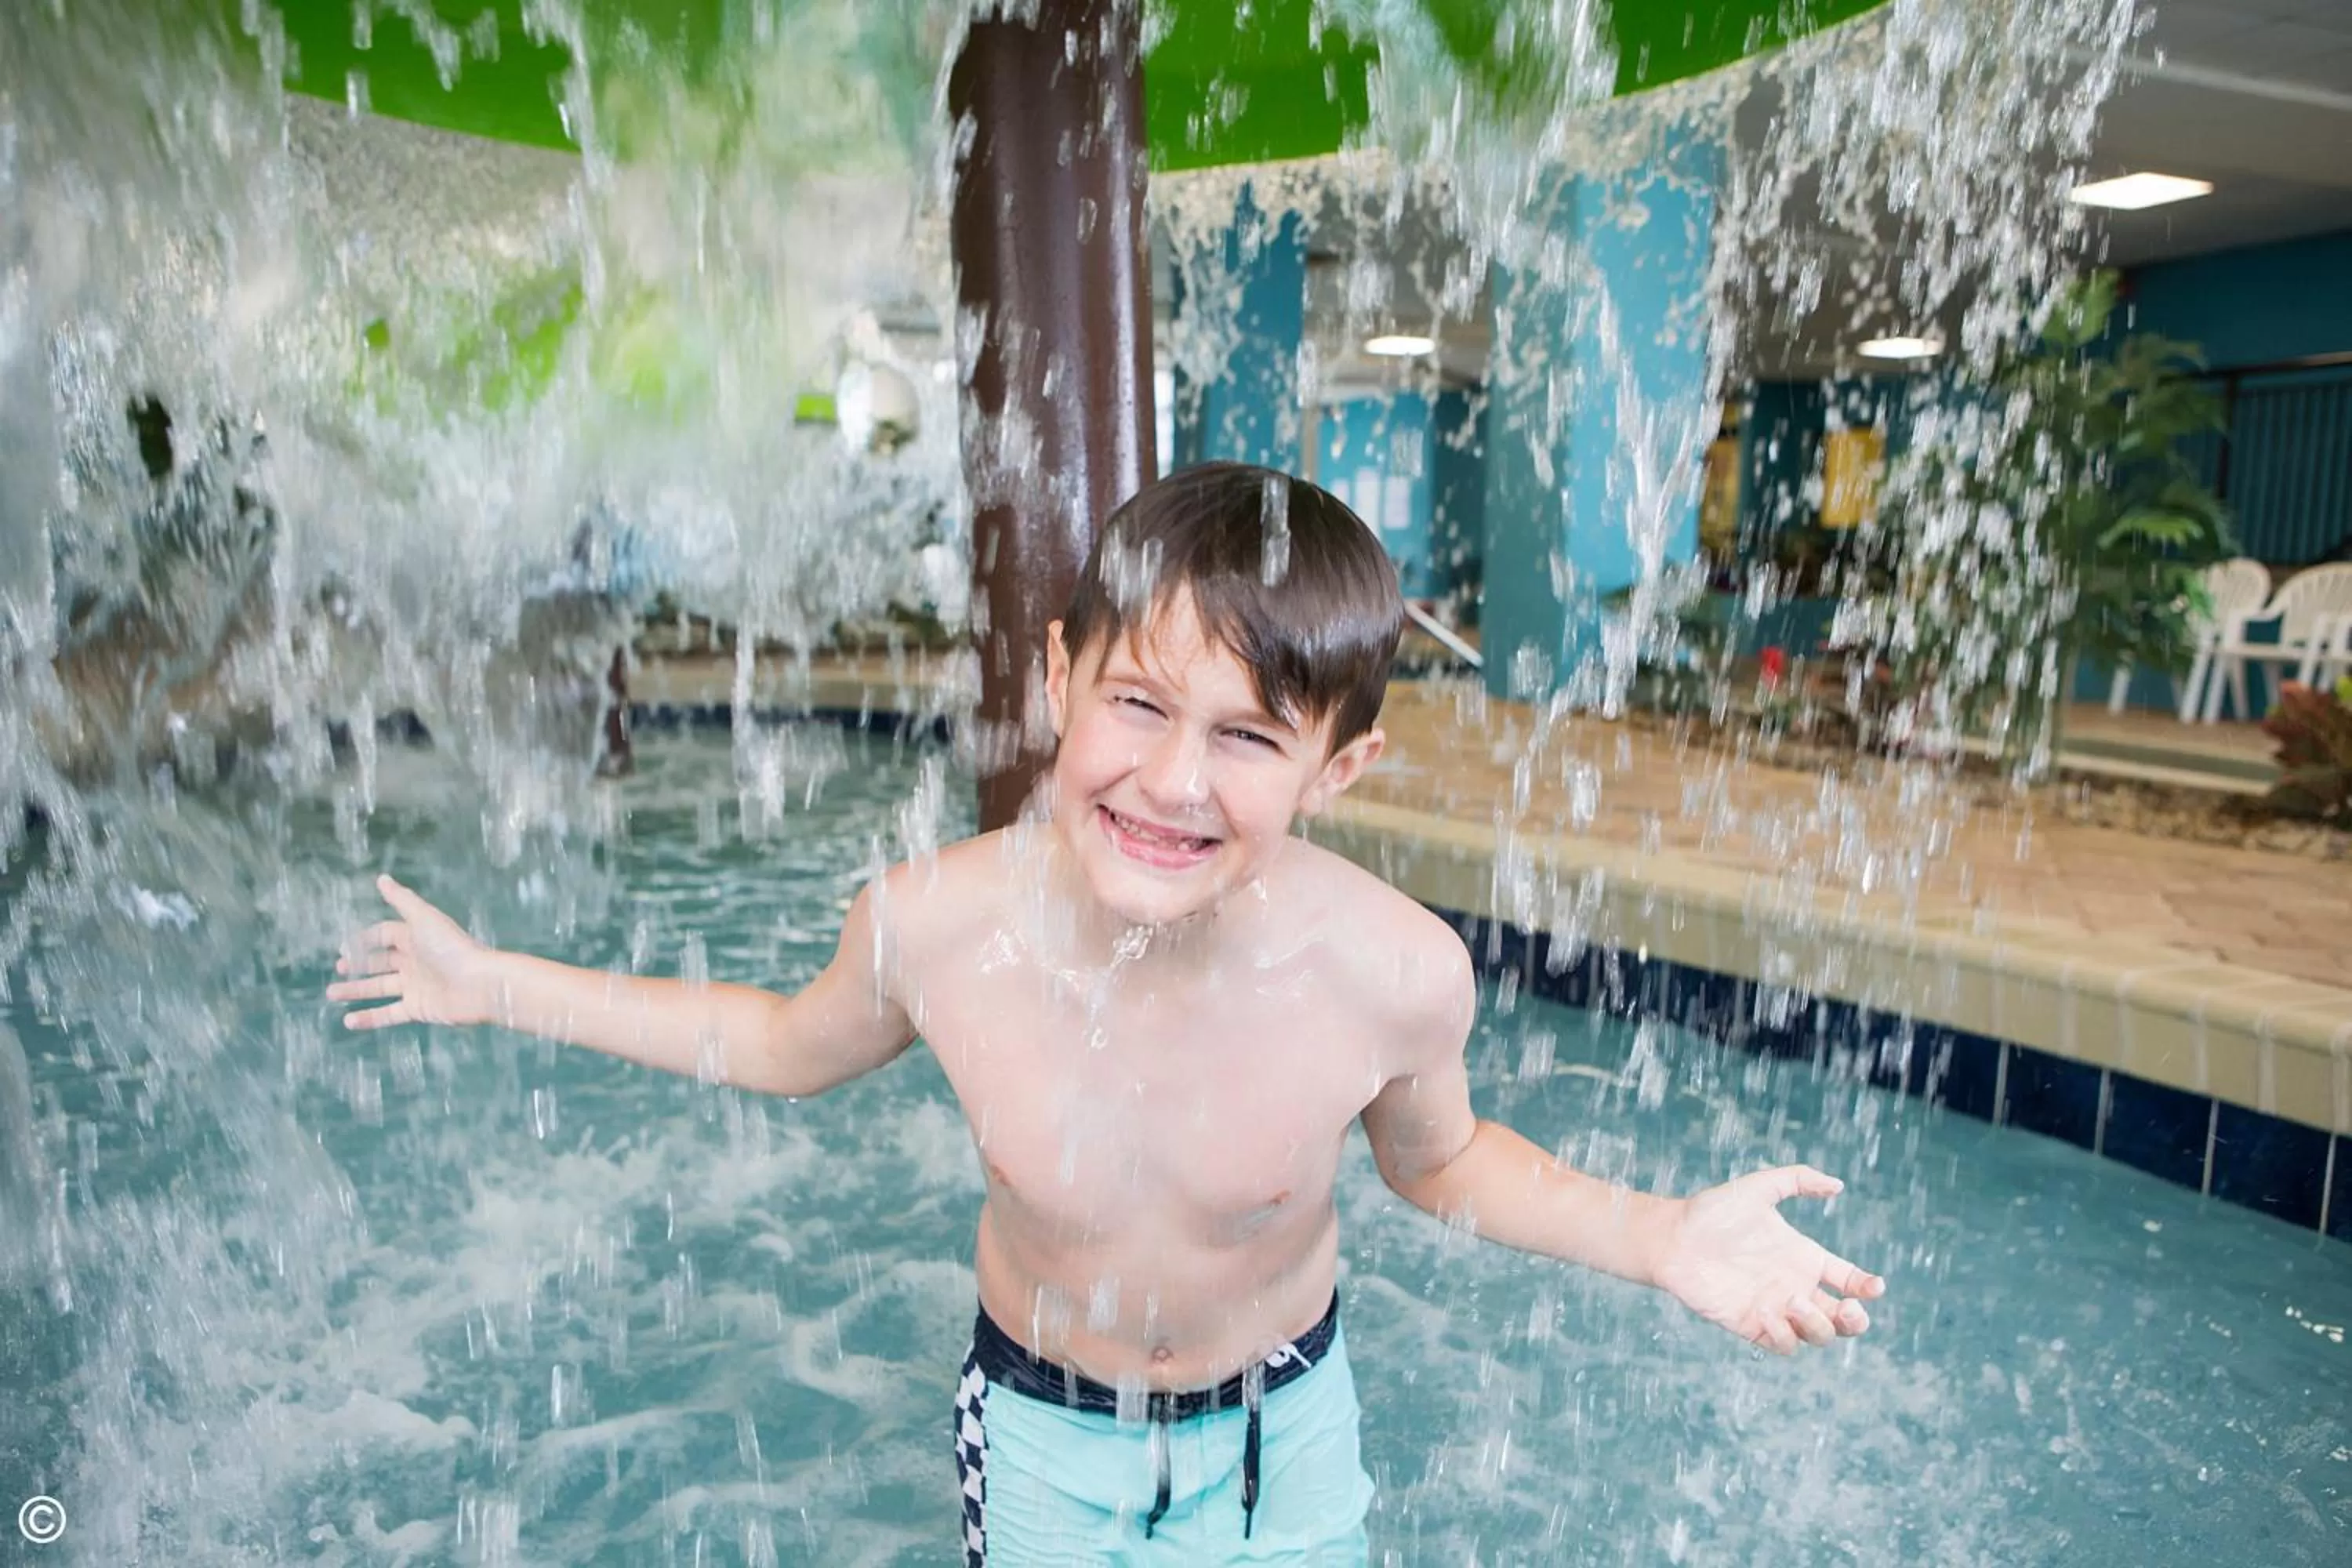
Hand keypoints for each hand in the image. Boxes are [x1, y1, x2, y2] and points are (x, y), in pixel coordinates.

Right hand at [328, 875, 498, 1029]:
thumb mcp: (423, 918)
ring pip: (380, 988)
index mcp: (416, 938)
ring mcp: (416, 986)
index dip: (366, 939)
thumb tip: (381, 877)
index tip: (343, 946)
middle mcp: (414, 961)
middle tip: (339, 968)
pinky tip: (348, 1021)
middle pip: (381, 962)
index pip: (385, 935)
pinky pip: (388, 1014)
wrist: (479, 984)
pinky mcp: (418, 1009)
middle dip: (359, 965)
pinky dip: (369, 1018)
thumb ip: (402, 900)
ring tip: (331, 993)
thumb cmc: (451, 947)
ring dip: (356, 990)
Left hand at [1650, 1164, 1883, 1354]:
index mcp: (1805, 1258)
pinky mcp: (1752, 1326)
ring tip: (1794, 1300)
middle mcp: (1796, 1287)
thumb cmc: (1713, 1212)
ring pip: (1819, 1336)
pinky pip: (1783, 1346)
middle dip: (1856, 1321)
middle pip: (1845, 1320)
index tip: (1873, 1286)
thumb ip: (1798, 1179)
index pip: (1851, 1282)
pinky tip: (1766, 1310)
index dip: (1868, 1288)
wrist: (1673, 1237)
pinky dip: (1784, 1335)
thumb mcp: (1759, 1188)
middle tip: (1849, 1307)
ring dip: (1818, 1325)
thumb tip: (1837, 1185)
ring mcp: (1776, 1310)